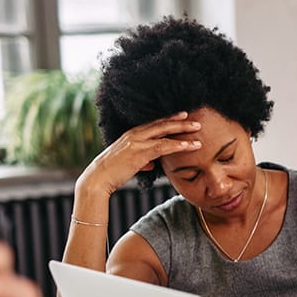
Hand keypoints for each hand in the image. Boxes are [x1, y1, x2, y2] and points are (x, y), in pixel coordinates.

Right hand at [74, 112, 202, 198]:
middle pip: (161, 124)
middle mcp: (134, 134)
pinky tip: (188, 146)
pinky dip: (177, 145)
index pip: (154, 124)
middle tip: (196, 120)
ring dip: (182, 130)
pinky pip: (162, 146)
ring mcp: (136, 142)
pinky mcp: (139, 152)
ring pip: (164, 132)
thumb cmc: (113, 173)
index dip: (169, 120)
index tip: (183, 117)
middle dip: (180, 121)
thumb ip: (142, 161)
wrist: (98, 179)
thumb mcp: (130, 164)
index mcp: (132, 134)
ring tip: (198, 130)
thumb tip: (151, 163)